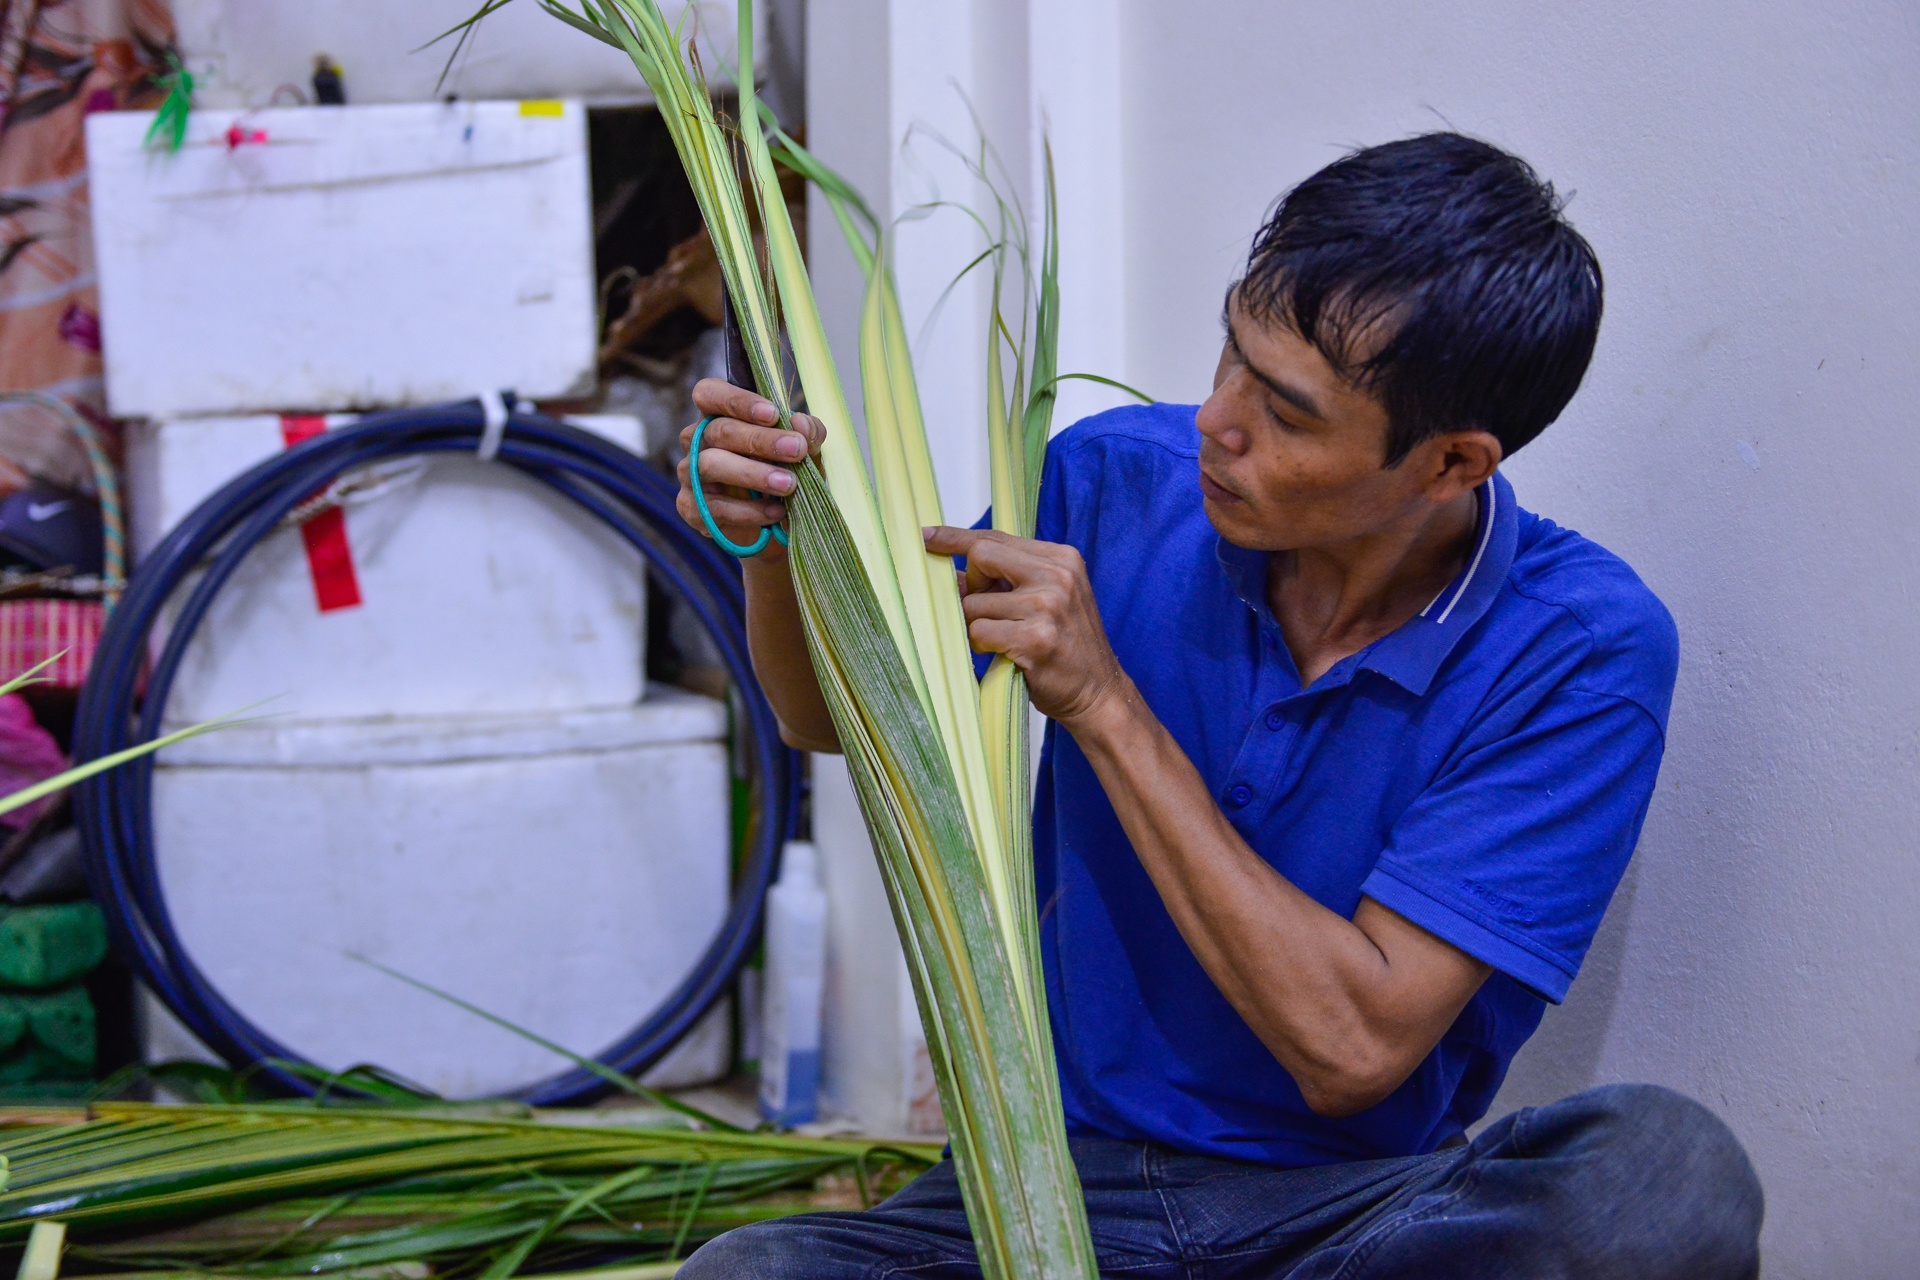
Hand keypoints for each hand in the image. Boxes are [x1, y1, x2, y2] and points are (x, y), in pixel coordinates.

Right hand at [676, 379, 825, 559]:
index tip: (773, 414)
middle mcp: (698, 441)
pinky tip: (776, 511)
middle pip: (719, 430)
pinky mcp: (691, 508)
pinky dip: (749, 511)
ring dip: (753, 474)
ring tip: (788, 484)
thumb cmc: (785, 472)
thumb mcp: (805, 450)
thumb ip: (807, 433)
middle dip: (760, 440)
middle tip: (796, 450)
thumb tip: (801, 424)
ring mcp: (690, 474)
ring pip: (710, 464)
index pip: (709, 394)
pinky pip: (715, 507)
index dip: (737, 400)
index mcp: (719, 416)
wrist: (779, 524)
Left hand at [923, 526, 1131, 729]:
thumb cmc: (1067, 648)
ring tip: (1005, 642)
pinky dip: (982, 646)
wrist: (1099, 694)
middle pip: (981, 557)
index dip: (955, 537)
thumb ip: (1007, 580)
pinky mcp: (1036, 638)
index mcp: (1061, 559)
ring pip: (974, 603)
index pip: (996, 537)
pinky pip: (979, 632)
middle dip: (971, 586)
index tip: (926, 536)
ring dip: (977, 626)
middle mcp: (1057, 576)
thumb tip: (951, 576)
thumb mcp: (1047, 600)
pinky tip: (1006, 655)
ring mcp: (1048, 606)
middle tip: (985, 611)